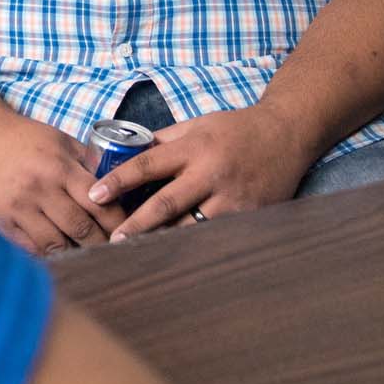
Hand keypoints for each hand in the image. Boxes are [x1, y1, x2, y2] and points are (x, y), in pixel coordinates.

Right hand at [0, 114, 127, 256]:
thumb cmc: (27, 138)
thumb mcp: (62, 141)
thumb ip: (90, 163)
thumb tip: (121, 188)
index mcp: (60, 167)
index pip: (99, 204)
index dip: (117, 223)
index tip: (127, 232)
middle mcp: (40, 188)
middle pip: (81, 229)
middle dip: (101, 243)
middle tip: (114, 251)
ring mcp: (18, 207)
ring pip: (56, 245)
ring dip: (75, 253)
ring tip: (88, 254)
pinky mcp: (1, 220)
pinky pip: (31, 249)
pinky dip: (49, 254)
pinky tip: (61, 252)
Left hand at [88, 104, 313, 240]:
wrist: (288, 133)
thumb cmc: (236, 128)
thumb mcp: (197, 125)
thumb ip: (164, 141)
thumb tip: (126, 153)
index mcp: (193, 148)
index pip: (147, 164)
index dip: (119, 181)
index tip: (95, 195)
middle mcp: (210, 173)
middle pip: (166, 204)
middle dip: (137, 224)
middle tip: (112, 240)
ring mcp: (233, 198)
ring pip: (191, 227)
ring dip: (164, 242)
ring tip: (137, 256)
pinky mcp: (251, 215)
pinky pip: (217, 235)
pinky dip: (196, 246)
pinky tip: (177, 258)